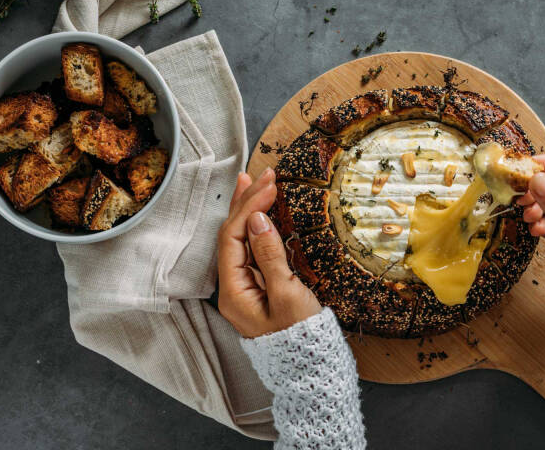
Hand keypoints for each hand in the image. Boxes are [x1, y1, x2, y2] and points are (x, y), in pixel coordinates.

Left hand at [217, 168, 320, 337]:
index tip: (270, 185)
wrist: (312, 368)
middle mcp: (232, 288)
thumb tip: (258, 219)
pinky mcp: (258, 288)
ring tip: (254, 183)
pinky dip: (258, 228)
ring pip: (240, 242)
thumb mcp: (288, 295)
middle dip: (246, 203)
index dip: (249, 208)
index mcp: (233, 292)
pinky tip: (262, 214)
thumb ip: (270, 255)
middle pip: (232, 237)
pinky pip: (251, 251)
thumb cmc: (302, 338)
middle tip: (262, 175)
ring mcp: (244, 288)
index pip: (233, 238)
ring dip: (248, 211)